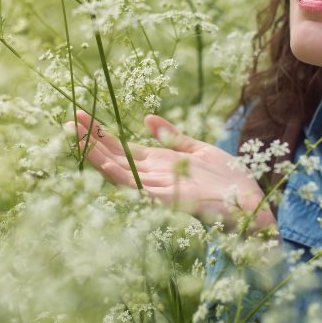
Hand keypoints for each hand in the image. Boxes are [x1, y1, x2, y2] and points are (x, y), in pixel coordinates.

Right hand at [70, 110, 274, 230]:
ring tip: (76, 136)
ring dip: (97, 154)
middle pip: (115, 156)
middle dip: (91, 139)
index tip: (81, 115)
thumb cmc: (231, 182)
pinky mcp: (168, 199)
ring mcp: (158, 189)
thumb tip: (147, 118)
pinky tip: (105, 163)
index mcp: (160, 164)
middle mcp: (153, 176)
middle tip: (68, 120)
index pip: (122, 147)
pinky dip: (121, 175)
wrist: (253, 206)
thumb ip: (174, 136)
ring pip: (119, 170)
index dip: (101, 133)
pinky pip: (140, 186)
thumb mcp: (200, 151)